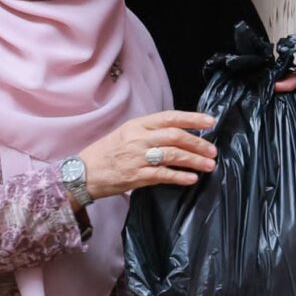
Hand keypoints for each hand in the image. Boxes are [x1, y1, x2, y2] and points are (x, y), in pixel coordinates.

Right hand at [78, 111, 219, 199]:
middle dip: (197, 143)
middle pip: (175, 136)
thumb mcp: (125, 134)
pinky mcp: (135, 176)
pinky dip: (179, 176)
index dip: (192, 119)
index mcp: (136, 125)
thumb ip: (148, 133)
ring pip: (172, 155)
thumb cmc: (104, 154)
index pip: (169, 117)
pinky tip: (191, 178)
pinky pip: (163, 175)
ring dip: (194, 160)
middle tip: (212, 150)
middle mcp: (137, 138)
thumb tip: (177, 135)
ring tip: (208, 165)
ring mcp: (136, 158)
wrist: (83, 173)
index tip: (209, 122)